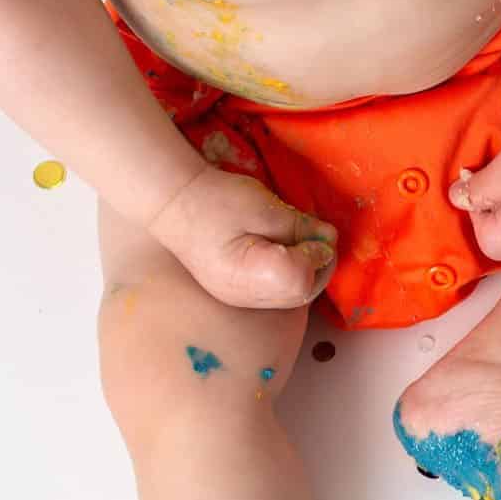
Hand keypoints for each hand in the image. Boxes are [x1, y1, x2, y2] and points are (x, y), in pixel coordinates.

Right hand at [149, 168, 337, 309]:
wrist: (172, 202)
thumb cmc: (216, 200)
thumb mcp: (265, 207)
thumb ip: (300, 227)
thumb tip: (328, 239)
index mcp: (248, 275)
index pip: (302, 279)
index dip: (318, 256)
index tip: (320, 234)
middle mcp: (244, 297)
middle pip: (300, 293)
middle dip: (318, 267)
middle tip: (318, 239)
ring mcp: (239, 299)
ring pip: (290, 297)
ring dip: (305, 273)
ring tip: (301, 244)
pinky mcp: (236, 295)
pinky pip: (274, 293)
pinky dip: (289, 277)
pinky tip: (285, 255)